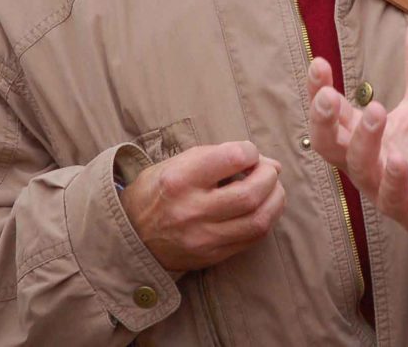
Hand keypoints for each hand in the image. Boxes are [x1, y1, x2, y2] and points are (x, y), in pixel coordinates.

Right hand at [120, 141, 285, 271]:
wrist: (131, 234)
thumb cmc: (159, 190)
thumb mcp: (179, 162)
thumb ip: (222, 157)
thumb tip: (268, 163)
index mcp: (180, 179)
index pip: (233, 157)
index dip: (250, 151)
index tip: (248, 154)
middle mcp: (191, 210)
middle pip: (251, 193)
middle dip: (269, 177)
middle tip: (268, 171)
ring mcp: (202, 238)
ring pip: (258, 220)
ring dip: (275, 200)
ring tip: (272, 189)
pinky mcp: (212, 256)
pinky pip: (252, 239)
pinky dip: (265, 219)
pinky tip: (262, 208)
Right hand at [307, 17, 407, 252]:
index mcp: (360, 135)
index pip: (331, 112)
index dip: (319, 90)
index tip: (318, 63)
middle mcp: (363, 161)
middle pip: (329, 143)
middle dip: (323, 120)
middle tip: (327, 95)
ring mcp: (381, 186)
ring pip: (358, 167)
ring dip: (364, 139)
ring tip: (376, 110)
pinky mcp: (407, 206)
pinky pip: (392, 196)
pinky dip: (392, 177)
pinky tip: (398, 159)